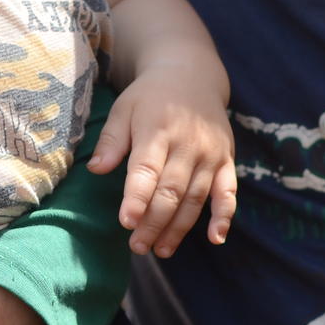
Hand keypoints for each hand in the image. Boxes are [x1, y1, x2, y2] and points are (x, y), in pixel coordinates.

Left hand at [87, 65, 237, 256]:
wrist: (192, 75)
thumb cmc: (150, 96)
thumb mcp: (125, 107)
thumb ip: (111, 139)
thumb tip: (95, 169)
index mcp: (158, 129)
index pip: (147, 169)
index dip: (137, 197)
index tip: (126, 222)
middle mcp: (188, 144)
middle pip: (171, 191)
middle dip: (154, 222)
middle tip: (137, 246)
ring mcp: (211, 154)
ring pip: (195, 198)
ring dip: (179, 228)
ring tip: (160, 250)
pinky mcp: (227, 160)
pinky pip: (228, 192)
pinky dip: (224, 216)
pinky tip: (215, 238)